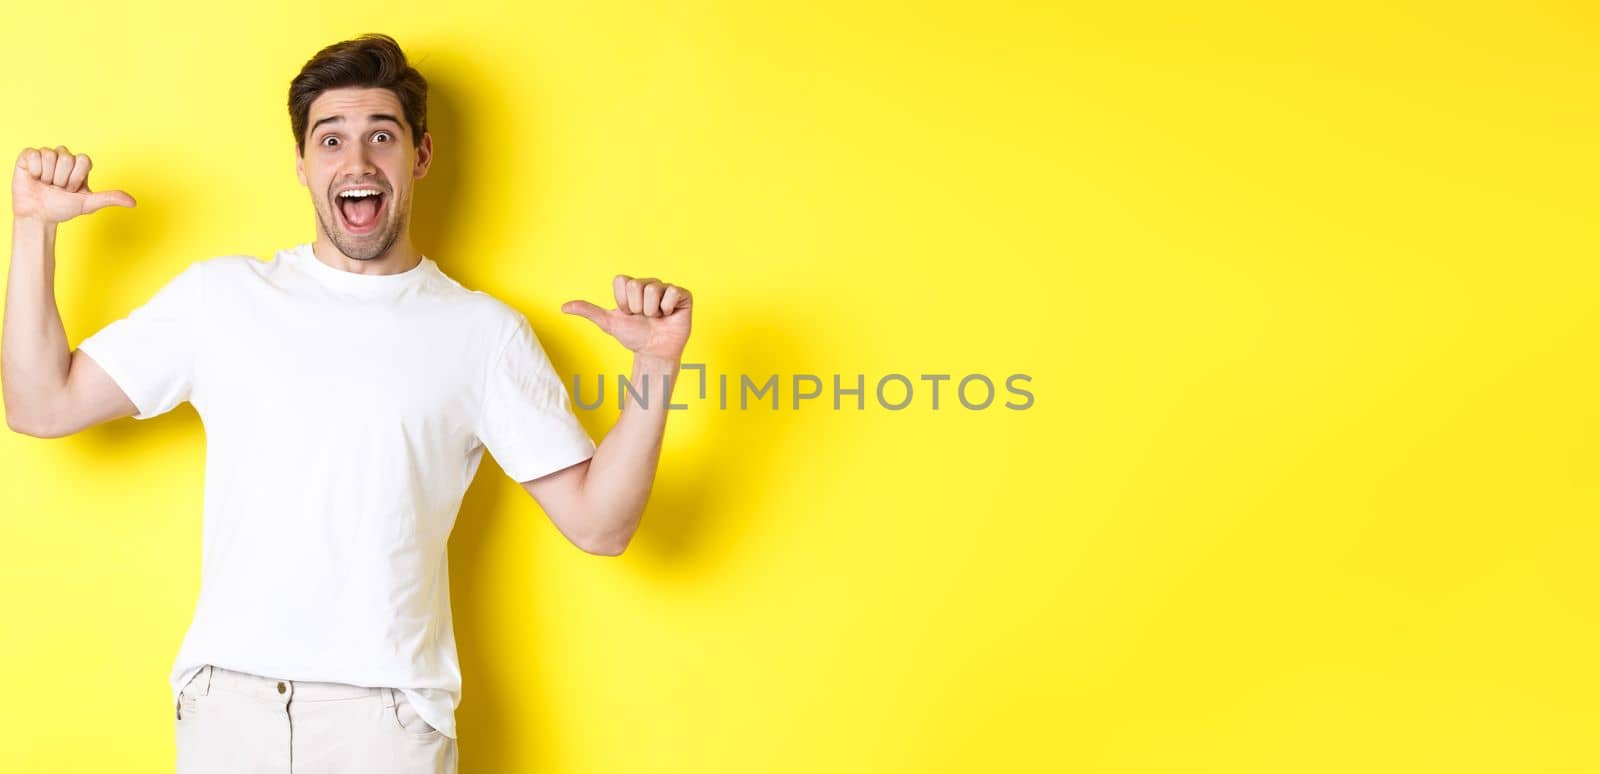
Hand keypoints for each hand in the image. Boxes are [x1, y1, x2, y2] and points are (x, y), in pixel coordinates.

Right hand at [13, 146, 135, 223]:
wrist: (37, 215)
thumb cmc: (62, 208)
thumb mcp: (88, 204)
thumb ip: (110, 198)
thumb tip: (134, 202)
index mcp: (80, 166)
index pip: (84, 160)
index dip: (77, 177)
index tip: (72, 189)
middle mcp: (64, 157)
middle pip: (67, 157)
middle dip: (62, 178)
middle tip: (57, 188)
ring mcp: (46, 155)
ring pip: (50, 155)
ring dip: (47, 176)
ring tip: (46, 184)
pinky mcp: (29, 156)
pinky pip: (34, 154)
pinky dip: (34, 170)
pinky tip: (34, 178)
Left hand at [562, 275, 692, 362]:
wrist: (654, 353)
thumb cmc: (634, 337)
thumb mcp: (609, 323)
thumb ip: (589, 311)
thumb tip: (564, 308)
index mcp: (632, 287)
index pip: (622, 282)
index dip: (623, 302)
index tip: (628, 314)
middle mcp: (649, 284)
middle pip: (637, 286)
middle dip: (638, 307)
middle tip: (644, 317)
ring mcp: (666, 288)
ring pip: (653, 290)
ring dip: (652, 310)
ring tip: (657, 318)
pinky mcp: (682, 295)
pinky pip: (672, 292)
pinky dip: (668, 308)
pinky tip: (669, 316)